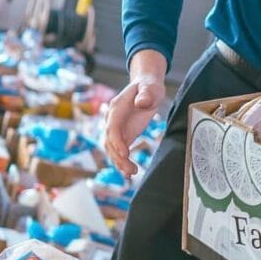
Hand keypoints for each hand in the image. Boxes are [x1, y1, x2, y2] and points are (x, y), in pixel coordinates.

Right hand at [104, 49, 166, 177]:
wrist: (145, 86)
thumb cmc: (148, 86)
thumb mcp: (150, 87)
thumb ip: (146, 94)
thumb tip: (141, 103)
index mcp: (116, 108)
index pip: (112, 127)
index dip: (116, 141)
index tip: (124, 153)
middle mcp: (113, 119)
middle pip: (110, 141)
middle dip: (118, 157)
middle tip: (130, 170)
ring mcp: (117, 129)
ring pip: (113, 149)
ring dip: (120, 163)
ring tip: (131, 173)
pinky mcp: (124, 135)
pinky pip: (120, 151)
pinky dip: (123, 162)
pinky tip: (129, 173)